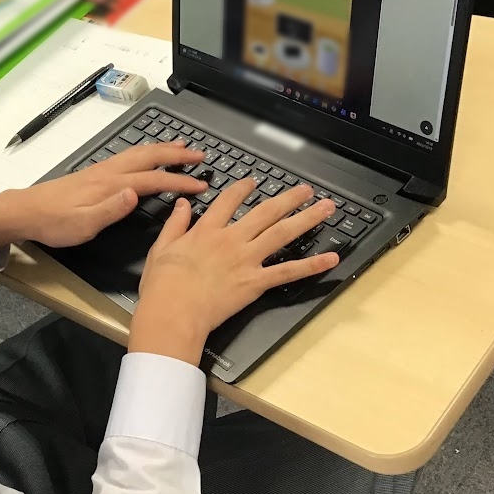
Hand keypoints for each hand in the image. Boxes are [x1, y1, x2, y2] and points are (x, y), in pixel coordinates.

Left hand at [0, 141, 208, 252]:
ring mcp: (101, 170)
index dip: (180, 181)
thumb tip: (136, 194)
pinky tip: (147, 156)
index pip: (154, 180)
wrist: (26, 211)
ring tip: (181, 146)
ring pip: (139, 153)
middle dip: (177, 155)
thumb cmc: (53, 223)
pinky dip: (146, 152)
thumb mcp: (83, 225)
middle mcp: (109, 172)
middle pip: (150, 157)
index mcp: (111, 185)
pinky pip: (128, 156)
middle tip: (200, 155)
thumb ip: (111, 209)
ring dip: (162, 149)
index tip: (201, 184)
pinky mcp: (95, 173)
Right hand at [128, 181, 340, 365]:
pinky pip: (288, 272)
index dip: (242, 189)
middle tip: (305, 190)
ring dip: (307, 218)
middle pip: (265, 212)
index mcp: (207, 230)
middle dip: (288, 199)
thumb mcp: (162, 247)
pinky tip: (331, 258)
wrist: (174, 311)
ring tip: (325, 208)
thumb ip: (175, 223)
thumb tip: (183, 204)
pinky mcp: (255, 282)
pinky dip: (311, 265)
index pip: (228, 200)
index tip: (253, 182)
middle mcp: (231, 239)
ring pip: (283, 233)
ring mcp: (246, 259)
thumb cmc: (163, 285)